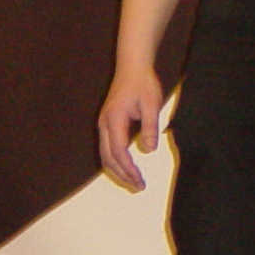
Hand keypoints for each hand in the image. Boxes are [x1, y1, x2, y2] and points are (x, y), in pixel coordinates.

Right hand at [98, 63, 163, 191]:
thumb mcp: (151, 104)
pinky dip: (116, 161)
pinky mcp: (107, 124)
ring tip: (133, 182)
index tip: (139, 180)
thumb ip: (150, 127)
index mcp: (113, 120)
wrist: (132, 67)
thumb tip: (149, 150)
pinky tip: (127, 167)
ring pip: (106, 154)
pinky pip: (108, 148)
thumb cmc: (143, 83)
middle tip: (139, 186)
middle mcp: (104, 124)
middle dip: (122, 174)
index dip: (128, 168)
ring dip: (118, 170)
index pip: (119, 151)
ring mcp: (103, 124)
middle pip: (108, 157)